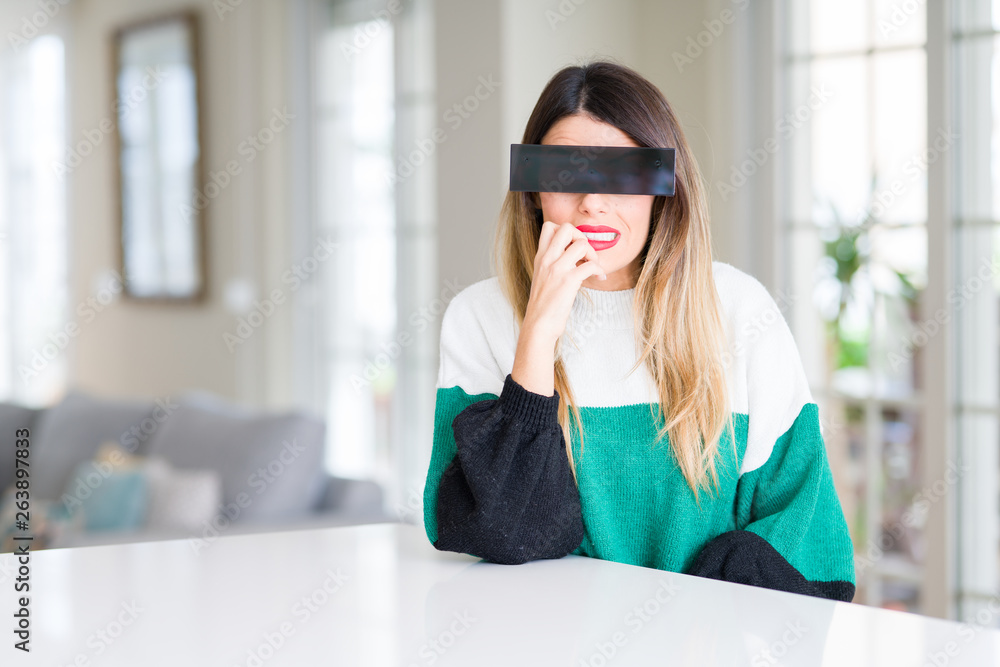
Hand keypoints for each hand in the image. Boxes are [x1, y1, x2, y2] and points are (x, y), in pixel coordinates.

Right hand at [522, 220, 606, 345]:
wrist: (538, 325)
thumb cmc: (543, 306)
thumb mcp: (542, 278)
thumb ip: (552, 264)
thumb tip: (572, 257)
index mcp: (540, 257)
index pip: (549, 226)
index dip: (566, 232)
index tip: (572, 247)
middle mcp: (547, 259)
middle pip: (566, 228)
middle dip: (581, 236)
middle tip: (585, 254)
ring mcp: (557, 269)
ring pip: (581, 244)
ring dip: (593, 254)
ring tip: (593, 267)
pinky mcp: (569, 281)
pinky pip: (591, 265)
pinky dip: (600, 269)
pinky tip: (600, 277)